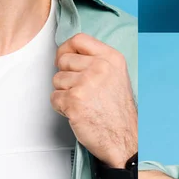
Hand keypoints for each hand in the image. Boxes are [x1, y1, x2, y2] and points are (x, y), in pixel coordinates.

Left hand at [51, 33, 136, 167]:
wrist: (124, 139)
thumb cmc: (118, 111)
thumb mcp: (116, 75)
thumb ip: (96, 60)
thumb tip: (69, 53)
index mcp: (111, 58)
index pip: (79, 39)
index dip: (66, 49)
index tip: (64, 60)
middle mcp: (100, 67)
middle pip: (63, 60)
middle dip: (65, 75)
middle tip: (79, 90)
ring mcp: (86, 84)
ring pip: (57, 79)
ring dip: (63, 92)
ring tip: (81, 102)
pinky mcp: (74, 101)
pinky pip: (54, 97)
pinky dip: (61, 107)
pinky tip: (76, 112)